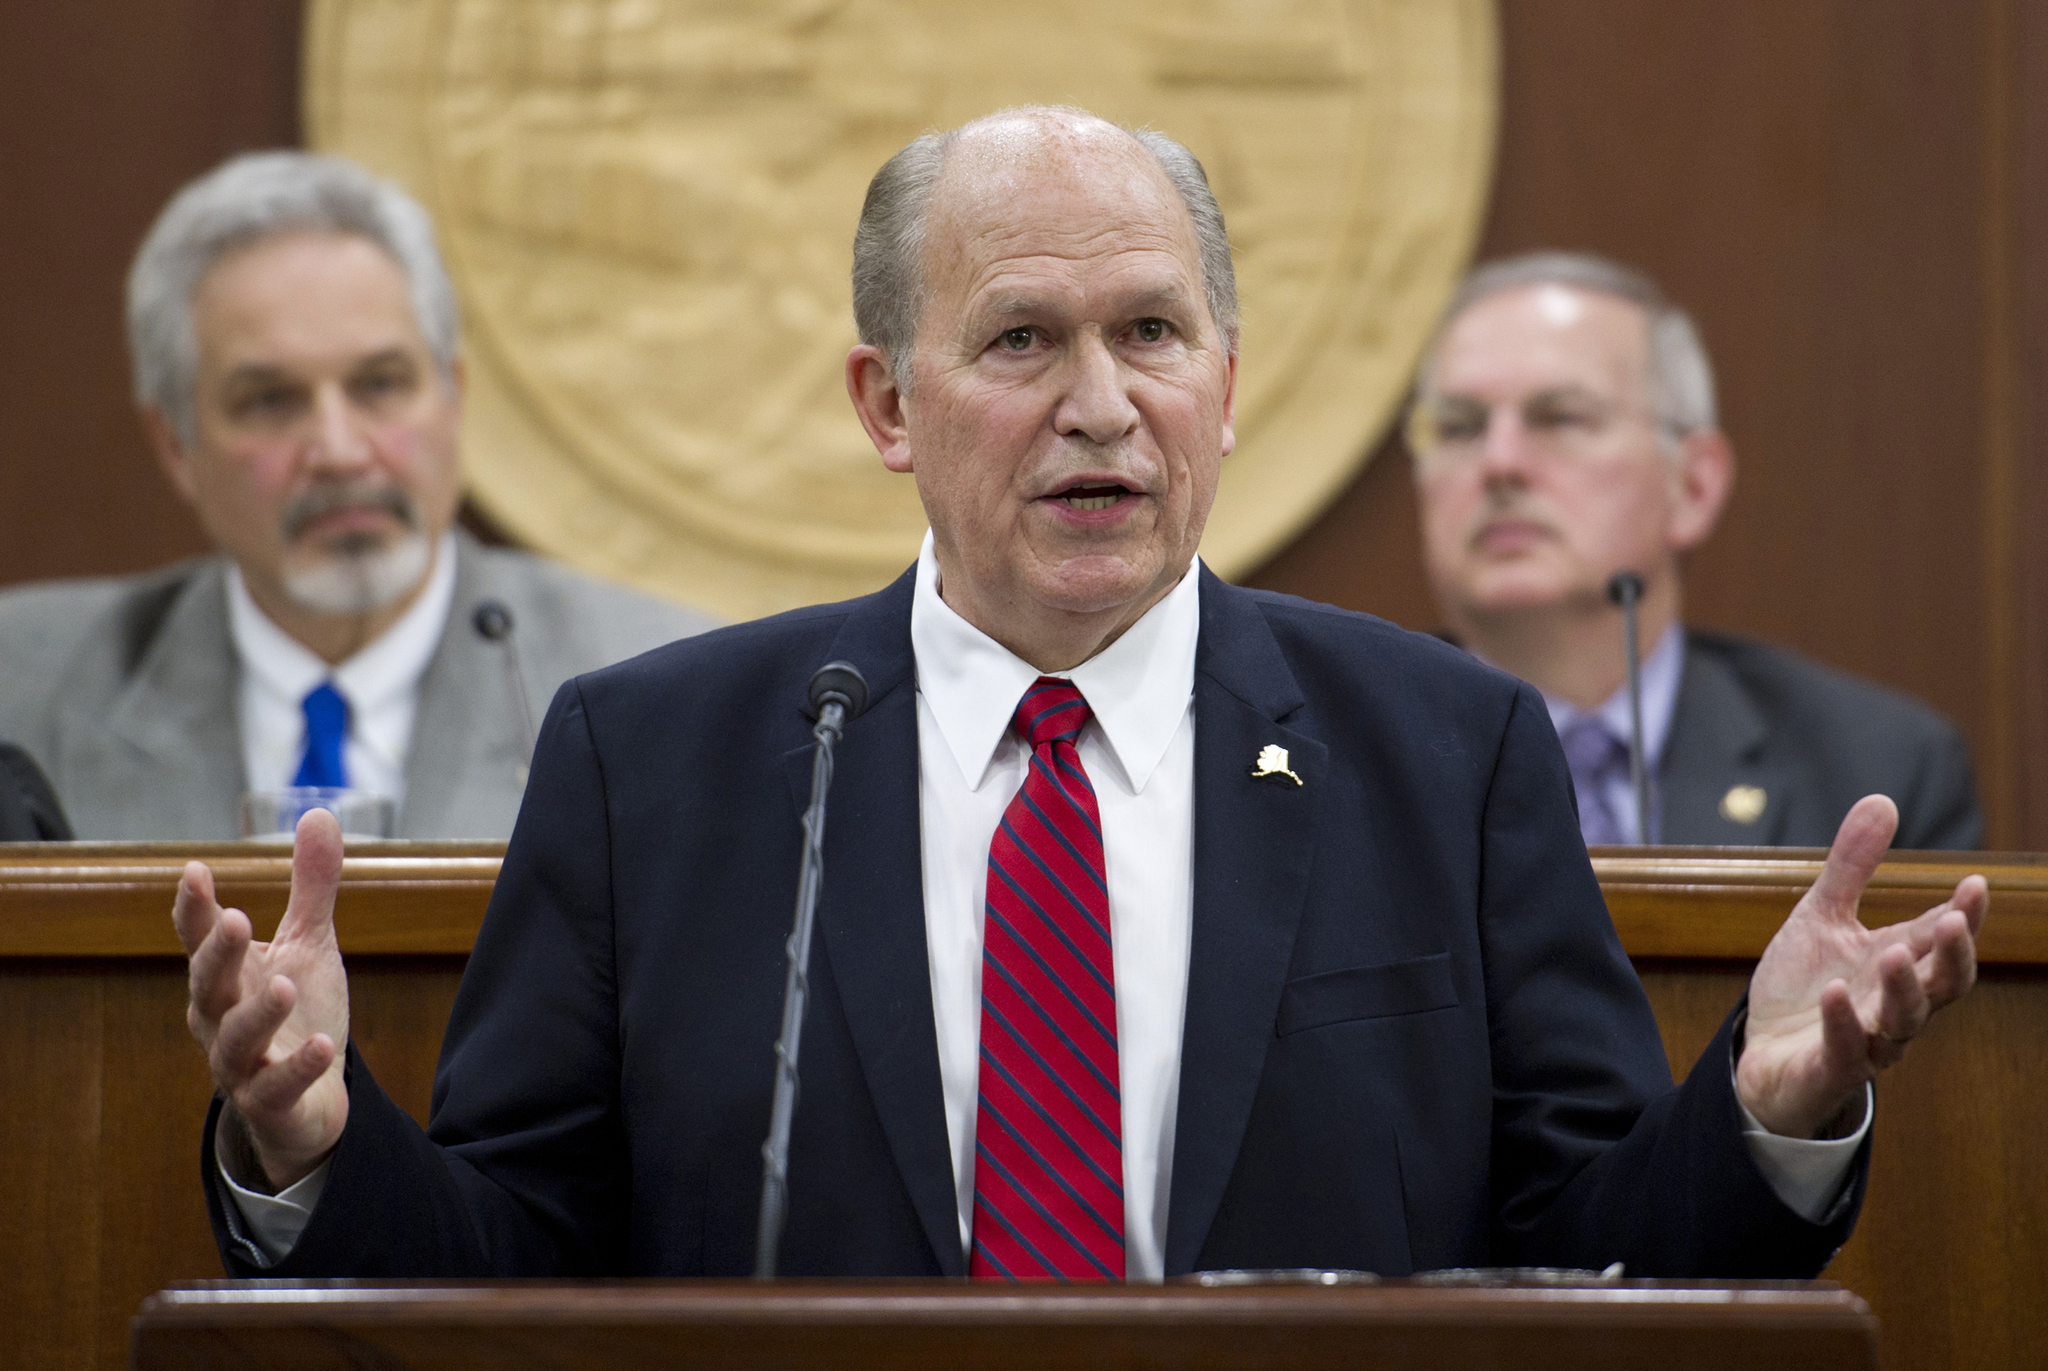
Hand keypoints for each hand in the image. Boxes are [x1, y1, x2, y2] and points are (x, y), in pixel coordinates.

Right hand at [174, 807, 351, 1188]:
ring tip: (285, 986)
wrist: (310, 1100)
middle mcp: (220, 1020)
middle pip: (208, 985)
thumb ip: (311, 887)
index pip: (200, 938)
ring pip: (236, 1040)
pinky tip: (323, 1045)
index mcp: (225, 977)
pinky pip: (278, 1087)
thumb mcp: (309, 945)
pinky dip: (297, 1067)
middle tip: (237, 919)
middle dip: (218, 954)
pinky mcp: (271, 1101)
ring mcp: (241, 1065)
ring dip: (258, 1013)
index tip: (195, 870)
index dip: (195, 907)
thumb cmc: (299, 1013)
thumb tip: (320, 812)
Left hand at [1737, 794, 1985, 1137]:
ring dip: (1903, 988)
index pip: (1941, 939)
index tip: (1975, 885)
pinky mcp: (1831, 1067)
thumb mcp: (1821, 917)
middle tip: (1954, 922)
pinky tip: (1836, 993)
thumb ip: (1852, 867)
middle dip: (1953, 955)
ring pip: (1904, 1021)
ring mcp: (1867, 1039)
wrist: (1763, 1054)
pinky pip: (1845, 1049)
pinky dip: (1843, 1021)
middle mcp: (1893, 1004)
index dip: (1963, 915)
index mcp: (1896, 963)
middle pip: (1943, 985)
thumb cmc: (1805, 987)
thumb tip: (1882, 799)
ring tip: (1893, 954)